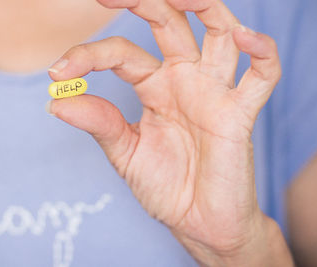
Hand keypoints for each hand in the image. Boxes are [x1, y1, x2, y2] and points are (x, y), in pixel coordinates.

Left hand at [47, 0, 290, 264]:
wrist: (196, 222)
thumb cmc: (164, 186)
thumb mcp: (124, 152)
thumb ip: (98, 123)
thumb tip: (55, 101)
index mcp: (154, 87)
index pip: (122, 54)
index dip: (88, 56)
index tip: (58, 74)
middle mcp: (184, 80)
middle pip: (170, 23)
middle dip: (143, 2)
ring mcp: (214, 92)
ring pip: (218, 32)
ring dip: (203, 6)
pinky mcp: (240, 114)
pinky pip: (261, 76)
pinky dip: (260, 53)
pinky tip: (244, 37)